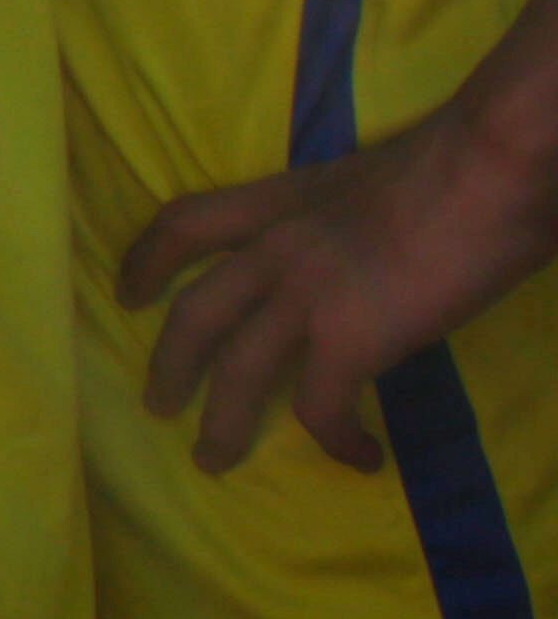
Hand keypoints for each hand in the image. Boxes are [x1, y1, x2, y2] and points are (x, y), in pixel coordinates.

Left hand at [123, 107, 557, 473]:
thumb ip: (350, 219)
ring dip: (222, 423)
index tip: (125, 291)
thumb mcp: (373, 180)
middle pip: (195, 312)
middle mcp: (277, 245)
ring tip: (212, 458)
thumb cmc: (460, 159)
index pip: (187, 223)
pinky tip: (360, 458)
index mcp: (283, 199)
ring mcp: (305, 293)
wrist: (493, 163)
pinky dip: (336, 441)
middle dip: (168, 363)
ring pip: (236, 372)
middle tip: (155, 404)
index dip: (147, 260)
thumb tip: (373, 253)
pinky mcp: (348, 337)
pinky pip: (323, 406)